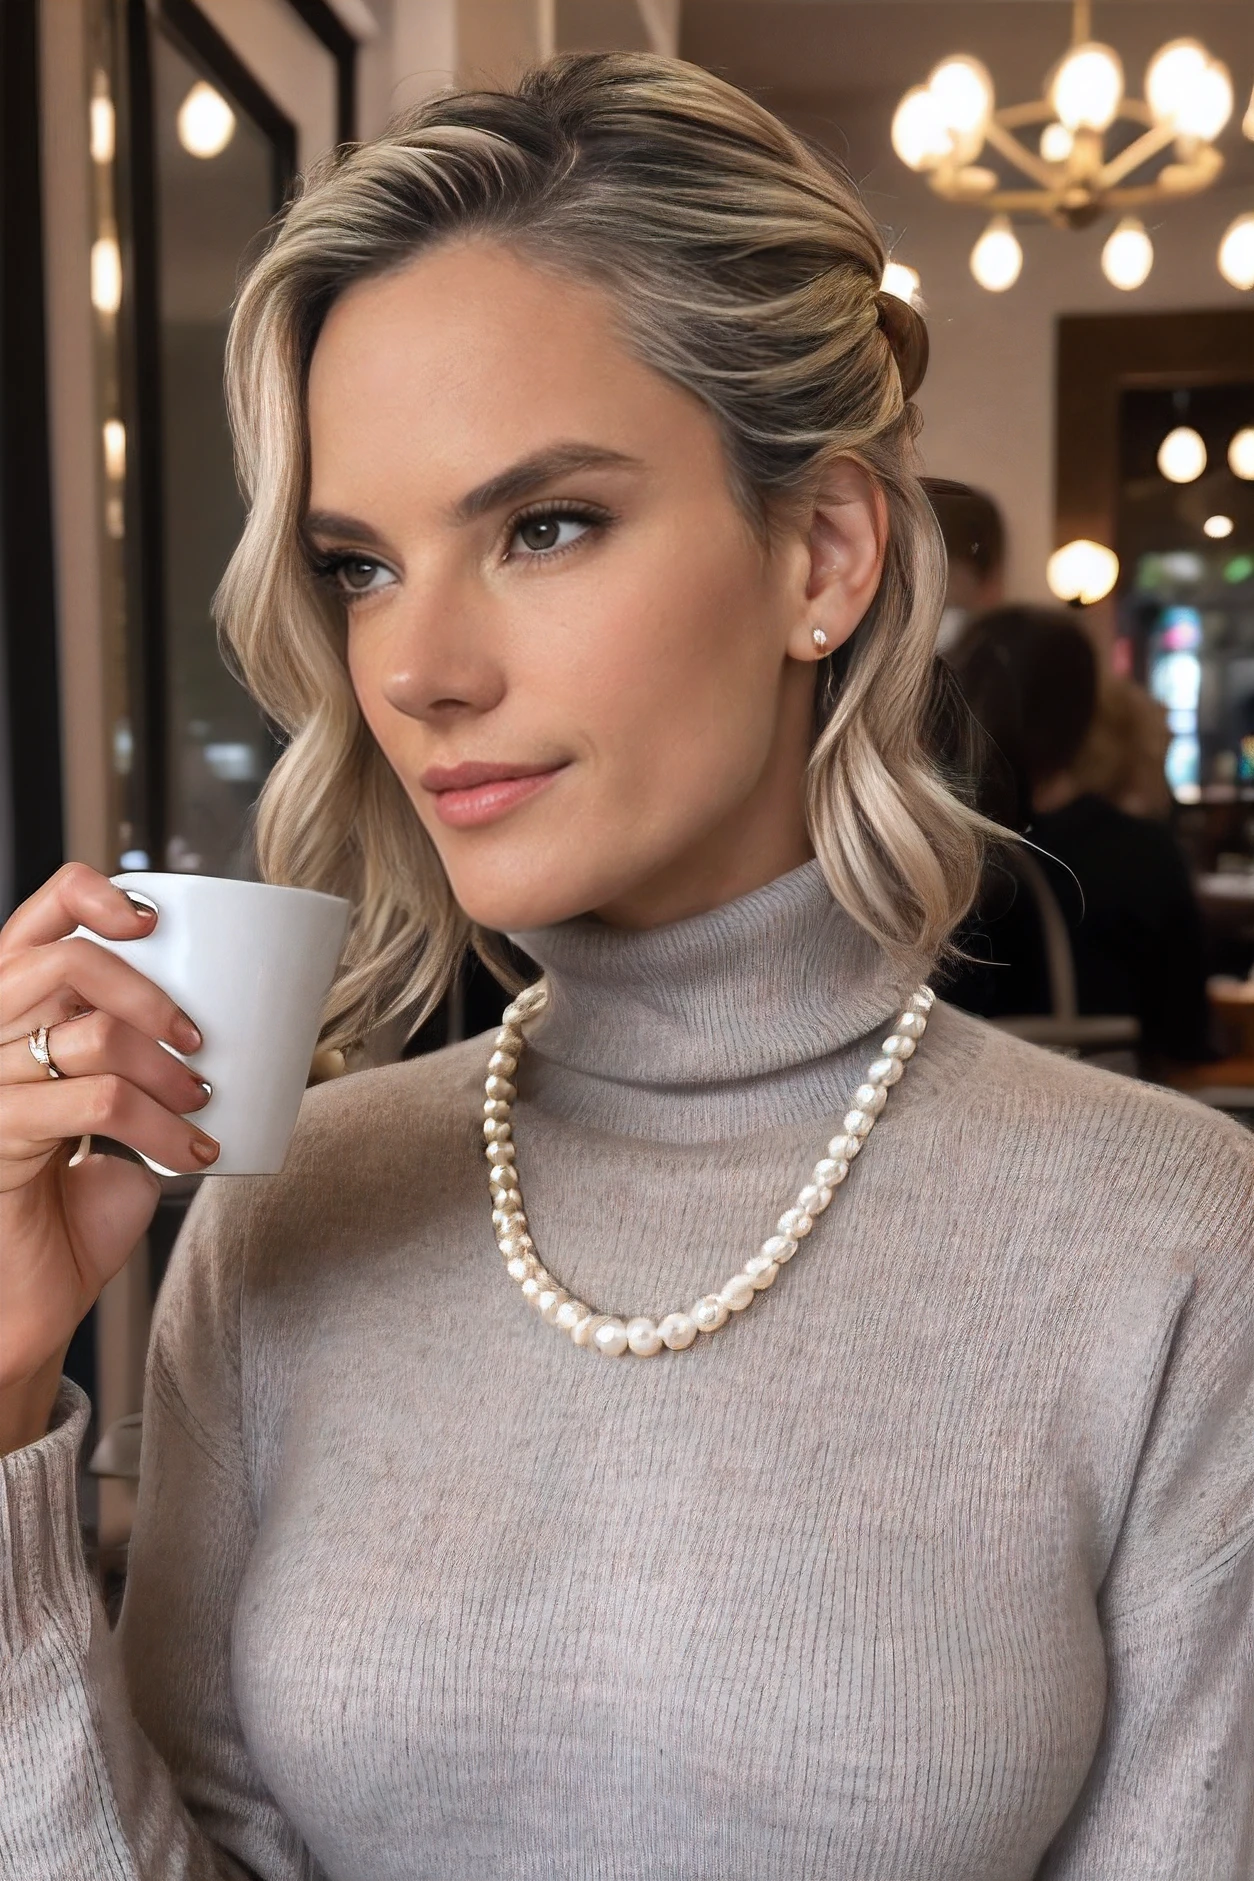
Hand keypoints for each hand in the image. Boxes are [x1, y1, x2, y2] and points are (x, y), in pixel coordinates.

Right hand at [0, 865, 218, 1446]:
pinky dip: (161, 1126)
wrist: (31, 1299)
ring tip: (196, 1107)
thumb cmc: (77, 1209)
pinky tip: (189, 1157)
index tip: (155, 921)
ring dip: (166, 1069)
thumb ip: (165, 1071)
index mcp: (10, 1011)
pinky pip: (96, 1102)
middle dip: (150, 995)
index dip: (94, 895)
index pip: (37, 915)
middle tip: (198, 1042)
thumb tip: (281, 1045)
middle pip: (65, 962)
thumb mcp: (128, 1120)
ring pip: (89, 1033)